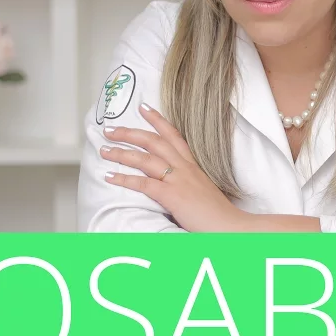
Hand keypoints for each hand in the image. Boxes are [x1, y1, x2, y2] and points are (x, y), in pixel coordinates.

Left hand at [100, 103, 248, 232]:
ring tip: (104, 150)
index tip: (143, 108)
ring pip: (145, 159)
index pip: (174, 136)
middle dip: (130, 133)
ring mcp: (179, 181)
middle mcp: (185, 168)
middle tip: (111, 129)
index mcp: (193, 166)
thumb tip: (173, 186)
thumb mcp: (202, 191)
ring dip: (121, 153)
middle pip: (154, 142)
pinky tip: (110, 177)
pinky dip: (124, 179)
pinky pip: (143, 184)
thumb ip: (187, 184)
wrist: (231, 227)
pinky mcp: (173, 196)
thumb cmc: (217, 215)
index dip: (157, 120)